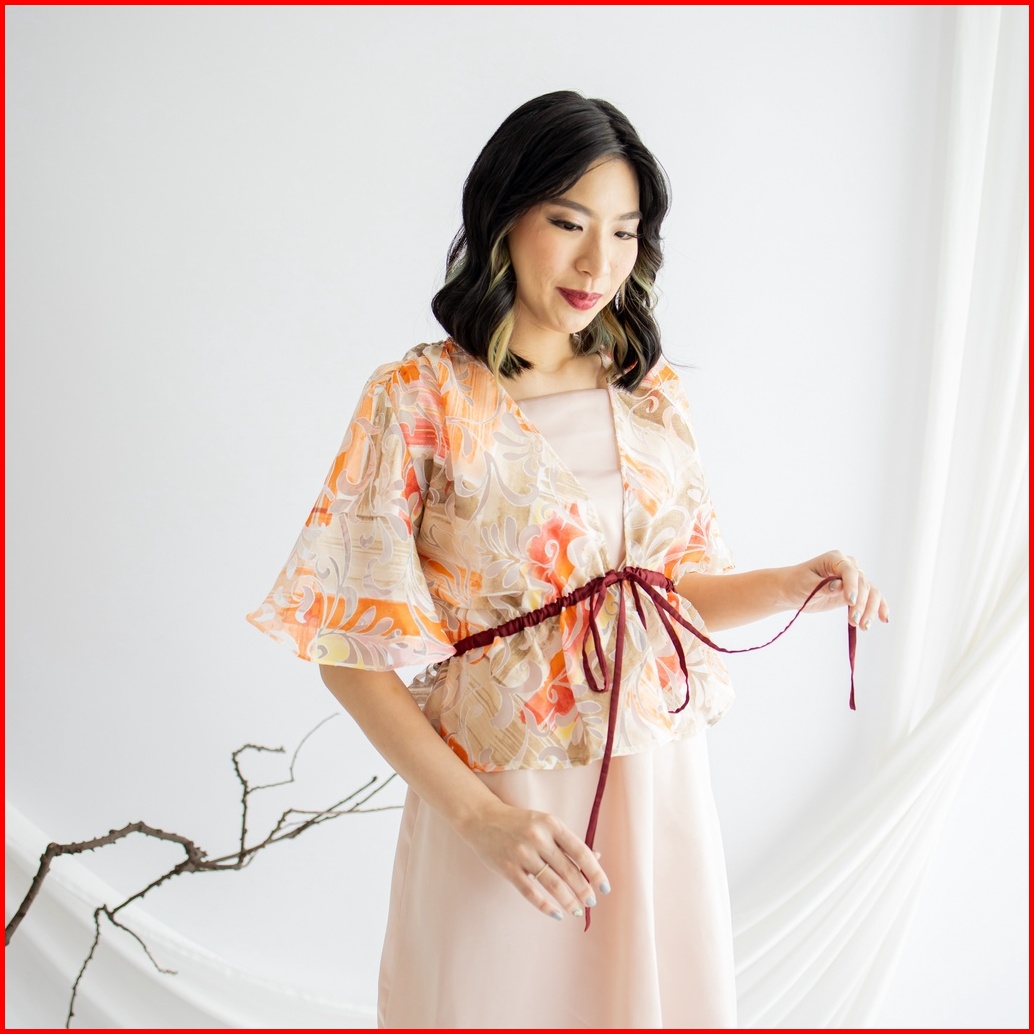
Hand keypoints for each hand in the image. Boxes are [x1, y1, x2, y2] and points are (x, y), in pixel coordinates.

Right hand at [456, 797, 609, 920]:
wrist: (482, 819)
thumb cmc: (520, 823)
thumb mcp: (545, 824)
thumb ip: (568, 842)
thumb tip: (596, 858)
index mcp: (551, 823)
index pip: (580, 851)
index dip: (596, 872)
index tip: (605, 888)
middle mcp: (538, 837)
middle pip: (568, 870)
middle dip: (584, 890)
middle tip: (592, 903)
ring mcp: (522, 853)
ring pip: (552, 883)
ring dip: (568, 900)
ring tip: (577, 911)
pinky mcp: (508, 868)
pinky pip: (531, 892)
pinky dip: (546, 906)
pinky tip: (557, 914)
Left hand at [792, 550, 889, 629]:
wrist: (793, 589)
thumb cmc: (797, 583)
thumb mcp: (806, 584)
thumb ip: (823, 585)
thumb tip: (839, 586)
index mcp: (834, 559)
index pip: (849, 570)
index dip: (852, 586)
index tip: (850, 602)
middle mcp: (848, 566)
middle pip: (862, 583)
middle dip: (860, 603)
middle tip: (854, 621)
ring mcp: (854, 579)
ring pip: (871, 592)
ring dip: (870, 610)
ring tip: (863, 626)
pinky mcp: (857, 592)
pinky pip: (872, 598)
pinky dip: (880, 607)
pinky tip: (884, 619)